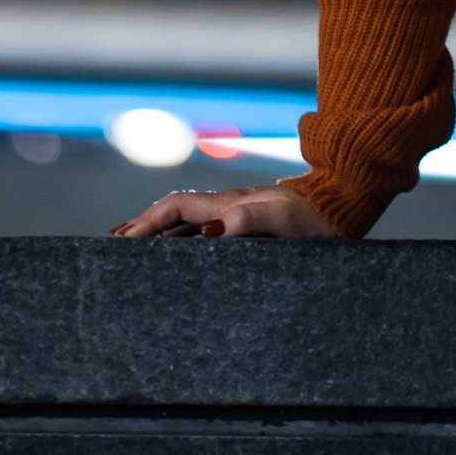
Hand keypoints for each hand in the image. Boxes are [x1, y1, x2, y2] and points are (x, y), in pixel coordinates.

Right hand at [112, 182, 339, 242]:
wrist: (341, 207)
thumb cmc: (315, 216)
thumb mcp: (283, 219)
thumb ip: (249, 220)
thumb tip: (212, 231)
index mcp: (229, 203)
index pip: (177, 209)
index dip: (147, 222)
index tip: (122, 240)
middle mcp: (227, 206)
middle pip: (174, 212)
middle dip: (143, 225)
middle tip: (114, 243)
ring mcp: (236, 215)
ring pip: (187, 222)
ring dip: (159, 233)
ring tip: (132, 246)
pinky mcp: (247, 226)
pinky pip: (204, 231)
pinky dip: (181, 239)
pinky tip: (176, 251)